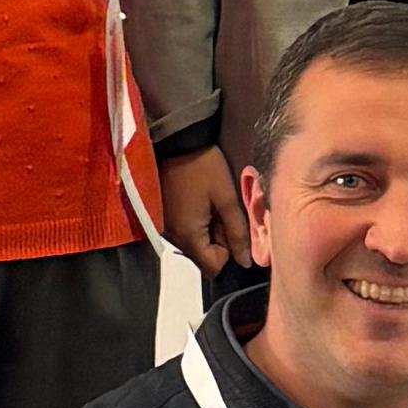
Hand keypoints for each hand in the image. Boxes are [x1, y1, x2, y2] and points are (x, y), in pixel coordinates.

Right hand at [160, 148, 249, 284]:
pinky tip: (198, 199)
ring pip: (194, 243)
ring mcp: (165, 227)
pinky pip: (184, 230)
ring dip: (207, 229)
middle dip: (217, 238)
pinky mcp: (163, 217)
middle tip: (222, 209)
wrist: (176, 141)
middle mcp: (172, 237)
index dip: (228, 252)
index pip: (212, 267)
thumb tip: (245, 262)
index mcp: (188, 235)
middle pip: (202, 255)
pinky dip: (195, 221)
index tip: (231, 227)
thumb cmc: (203, 167)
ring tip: (210, 201)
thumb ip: (237, 232)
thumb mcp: (226, 198)